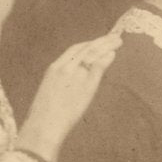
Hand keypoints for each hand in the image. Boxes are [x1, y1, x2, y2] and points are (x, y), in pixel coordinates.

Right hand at [16, 33, 120, 161]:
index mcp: (54, 68)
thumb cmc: (44, 116)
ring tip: (117, 42)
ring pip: (93, 53)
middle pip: (86, 48)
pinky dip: (106, 58)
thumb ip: (60, 84)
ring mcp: (76, 74)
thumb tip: (69, 86)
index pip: (73, 50)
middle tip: (113, 37)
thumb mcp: (48, 93)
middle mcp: (65, 67)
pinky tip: (113, 54)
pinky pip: (98, 66)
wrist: (44, 124)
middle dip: (100, 41)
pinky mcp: (86, 84)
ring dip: (107, 46)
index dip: (87, 44)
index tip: (96, 42)